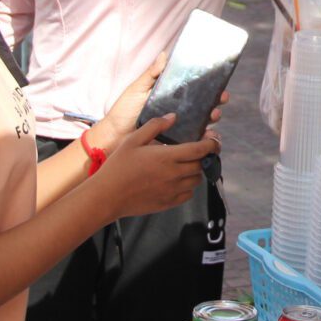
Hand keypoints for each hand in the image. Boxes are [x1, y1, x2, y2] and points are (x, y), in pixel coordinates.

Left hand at [91, 55, 226, 153]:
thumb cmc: (124, 111)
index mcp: (171, 97)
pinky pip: (194, 141)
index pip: (194, 91)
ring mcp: (179, 128)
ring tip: (214, 115)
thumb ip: (152, 74)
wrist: (114, 136)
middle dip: (216, 102)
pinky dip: (204, 138)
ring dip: (213, 119)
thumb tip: (165, 54)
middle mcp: (178, 112)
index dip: (208, 87)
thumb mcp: (138, 89)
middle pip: (203, 106)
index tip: (218, 82)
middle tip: (220, 99)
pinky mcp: (176, 143)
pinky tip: (209, 135)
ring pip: (203, 123)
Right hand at [94, 114, 220, 219]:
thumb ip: (155, 126)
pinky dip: (188, 186)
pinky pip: (188, 194)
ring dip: (196, 171)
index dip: (211, 143)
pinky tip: (178, 180)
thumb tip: (173, 117)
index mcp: (167, 157)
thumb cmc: (118, 166)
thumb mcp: (133, 140)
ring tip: (187, 164)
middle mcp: (174, 174)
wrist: (107, 196)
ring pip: (197, 180)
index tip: (214, 139)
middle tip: (200, 150)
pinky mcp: (169, 203)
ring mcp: (173, 190)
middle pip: (201, 165)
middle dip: (204, 156)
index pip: (200, 150)